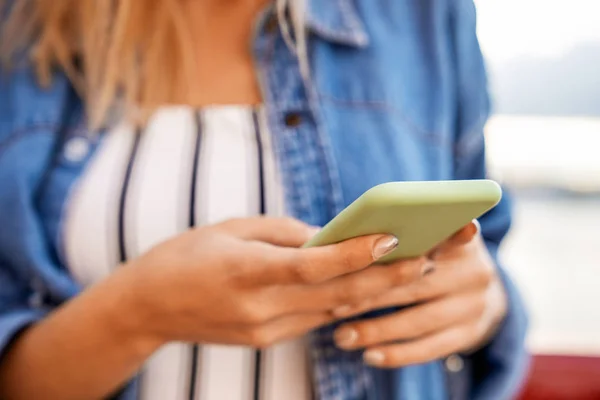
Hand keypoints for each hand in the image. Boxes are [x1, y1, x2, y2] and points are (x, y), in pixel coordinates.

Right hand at [121, 217, 426, 348]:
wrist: (148, 305)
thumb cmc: (187, 254)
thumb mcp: (233, 228)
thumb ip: (285, 234)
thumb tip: (330, 238)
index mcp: (247, 271)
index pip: (314, 265)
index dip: (357, 253)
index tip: (393, 236)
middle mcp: (260, 307)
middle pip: (336, 294)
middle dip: (386, 278)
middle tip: (428, 259)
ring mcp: (265, 330)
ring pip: (332, 311)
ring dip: (373, 293)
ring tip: (411, 272)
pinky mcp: (266, 340)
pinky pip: (314, 320)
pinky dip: (343, 303)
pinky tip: (370, 289)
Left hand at [331, 220, 507, 367]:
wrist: (483, 291)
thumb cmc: (438, 257)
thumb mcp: (434, 238)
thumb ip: (405, 236)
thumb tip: (351, 239)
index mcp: (459, 239)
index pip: (438, 236)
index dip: (411, 243)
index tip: (377, 248)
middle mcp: (473, 271)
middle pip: (415, 284)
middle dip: (370, 297)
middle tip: (334, 307)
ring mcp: (474, 305)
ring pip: (418, 321)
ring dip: (376, 331)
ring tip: (341, 336)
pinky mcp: (470, 334)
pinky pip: (429, 348)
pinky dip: (397, 354)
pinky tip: (369, 356)